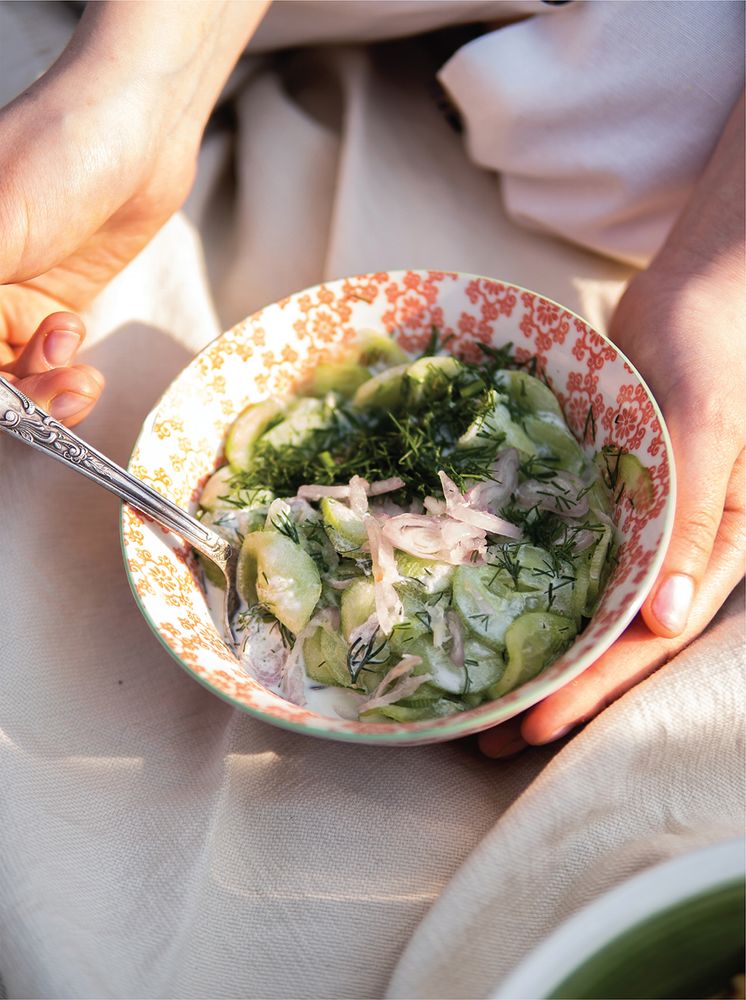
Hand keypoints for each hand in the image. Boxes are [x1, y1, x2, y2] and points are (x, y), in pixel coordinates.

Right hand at [0, 0, 267, 423]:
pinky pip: (50, 367)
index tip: (8, 402)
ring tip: (76, 373)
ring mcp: (10, 300)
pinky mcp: (55, 308)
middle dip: (16, 400)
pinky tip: (82, 362)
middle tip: (55, 397)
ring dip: (44, 393)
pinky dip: (64, 379)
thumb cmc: (55, 154)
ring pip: (14, 379)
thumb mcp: (0, 228)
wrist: (138, 130)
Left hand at [479, 92, 744, 757]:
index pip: (650, 639)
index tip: (537, 724)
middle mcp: (671, 553)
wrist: (691, 293)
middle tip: (488, 736)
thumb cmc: (717, 351)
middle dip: (555, 691)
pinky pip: (558, 556)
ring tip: (476, 703)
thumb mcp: (714, 429)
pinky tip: (479, 617)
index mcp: (714, 550)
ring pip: (580, 608)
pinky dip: (524, 592)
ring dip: (534, 655)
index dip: (596, 687)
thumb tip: (667, 622)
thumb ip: (698, 520)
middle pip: (609, 639)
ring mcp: (629, 529)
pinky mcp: (593, 501)